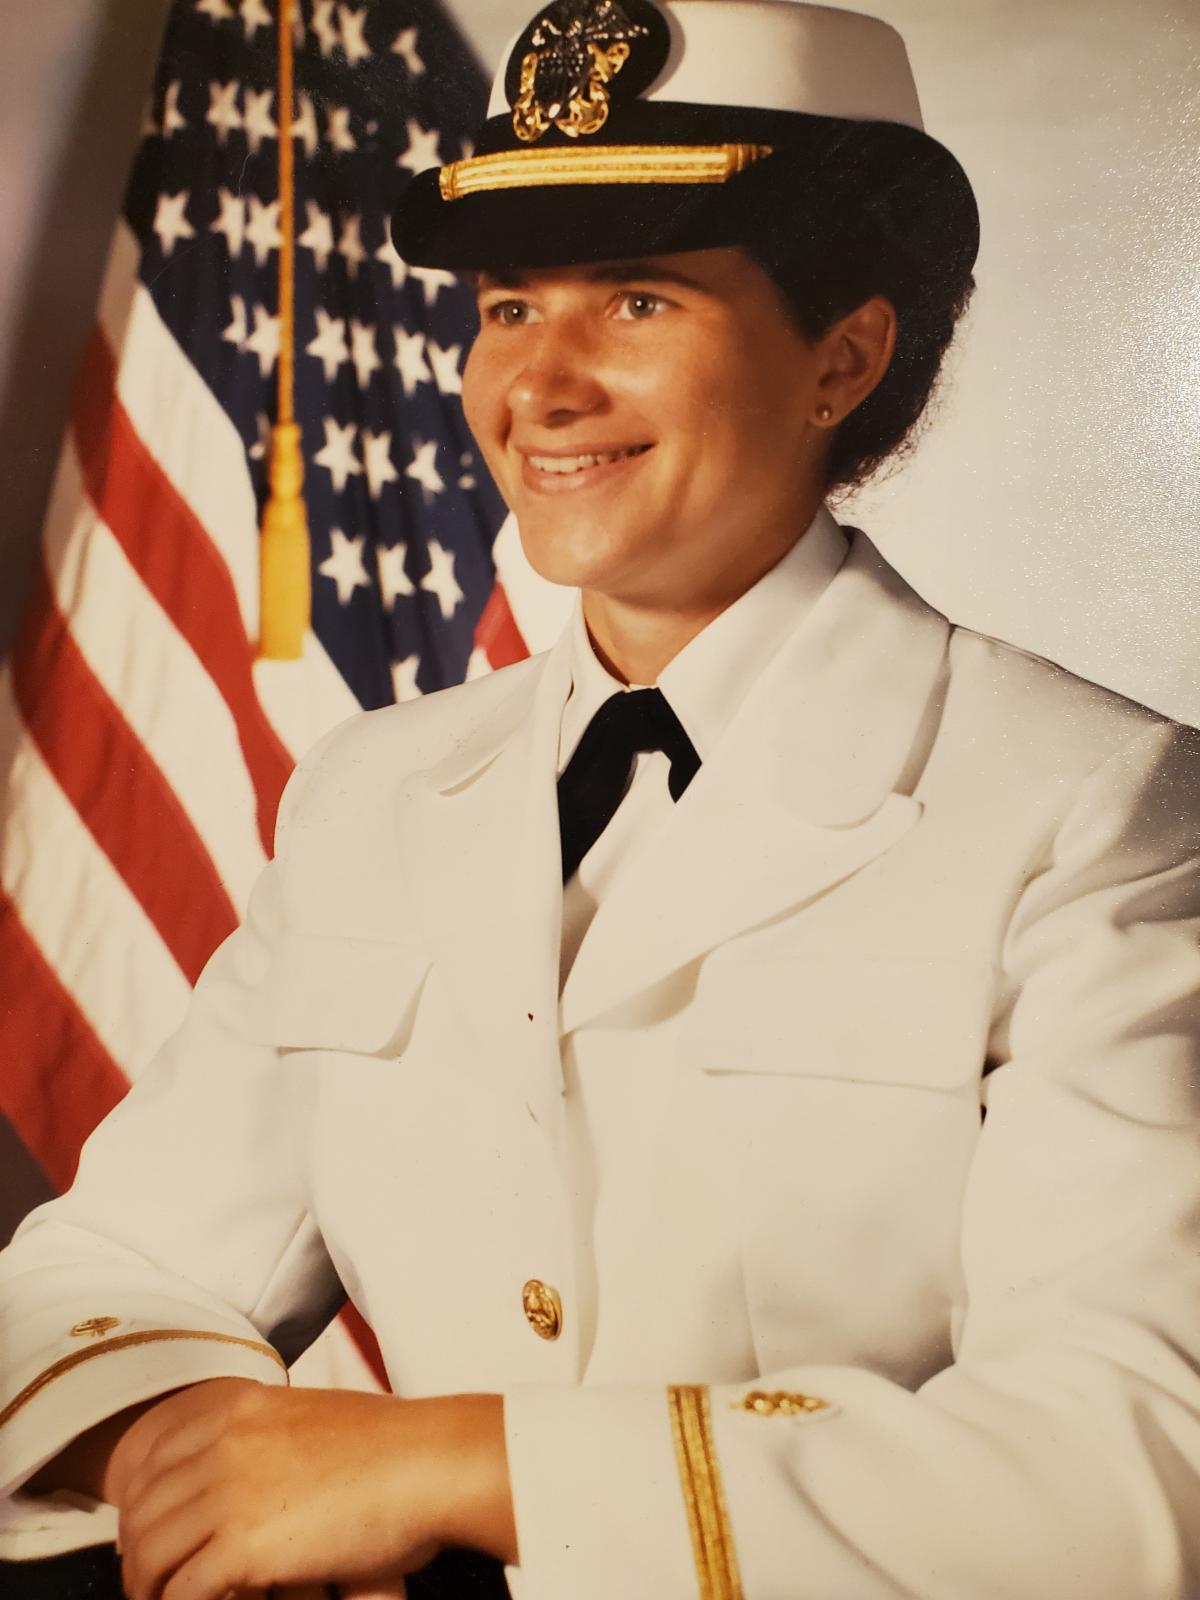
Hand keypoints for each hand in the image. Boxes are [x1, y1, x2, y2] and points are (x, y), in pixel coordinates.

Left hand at [107, 1378, 514, 1599]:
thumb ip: (269, 1437)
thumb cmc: (393, 1447)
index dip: (140, 1501)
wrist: (429, 1463)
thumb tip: (249, 1471)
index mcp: (240, 1409)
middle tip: (146, 1579)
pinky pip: (182, 1589)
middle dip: (137, 1549)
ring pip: (152, 1551)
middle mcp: (224, 1444)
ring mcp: (229, 1493)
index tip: (144, 1530)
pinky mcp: (243, 1546)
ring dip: (149, 1585)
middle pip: (145, 1507)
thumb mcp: (314, 1418)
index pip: (155, 1457)